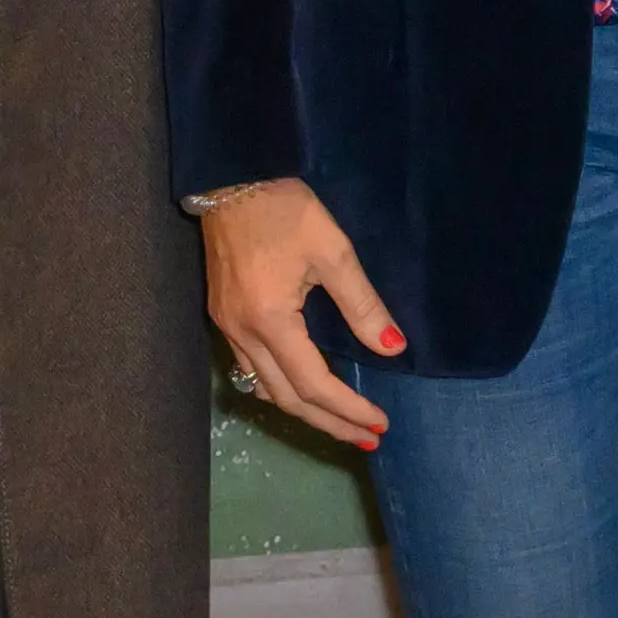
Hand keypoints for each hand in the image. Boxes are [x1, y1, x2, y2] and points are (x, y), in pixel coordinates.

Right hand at [199, 180, 403, 451]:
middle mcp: (242, 335)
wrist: (232, 179)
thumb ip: (363, 305)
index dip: (348, 409)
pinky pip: (252, 370)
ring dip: (304, 411)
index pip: (314, 384)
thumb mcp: (334, 252)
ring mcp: (227, 328)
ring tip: (340, 423)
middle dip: (329, 424)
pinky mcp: (223, 317)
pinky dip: (282, 388)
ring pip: (266, 389)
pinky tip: (303, 390)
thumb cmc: (286, 211)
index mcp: (270, 322)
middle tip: (366, 439)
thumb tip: (393, 350)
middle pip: (287, 399)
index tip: (380, 423)